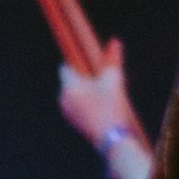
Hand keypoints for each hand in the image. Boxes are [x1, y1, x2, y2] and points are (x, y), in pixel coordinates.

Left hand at [59, 45, 146, 165]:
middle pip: (68, 81)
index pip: (65, 67)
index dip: (76, 63)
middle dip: (81, 77)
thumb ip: (112, 59)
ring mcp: (65, 112)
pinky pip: (74, 106)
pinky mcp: (71, 122)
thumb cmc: (111, 106)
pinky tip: (97, 105)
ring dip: (82, 90)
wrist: (111, 137)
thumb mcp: (113, 79)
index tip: (87, 63)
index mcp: (69, 85)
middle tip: (97, 79)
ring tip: (99, 93)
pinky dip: (82, 102)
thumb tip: (115, 41)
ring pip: (71, 94)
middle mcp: (63, 98)